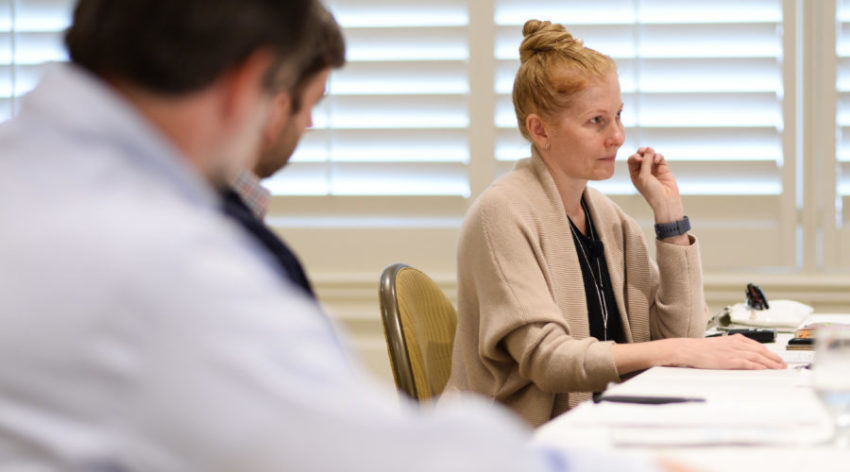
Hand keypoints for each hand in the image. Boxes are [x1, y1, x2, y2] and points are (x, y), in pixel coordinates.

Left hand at [627, 147, 683, 222]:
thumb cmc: (652, 192)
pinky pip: (660, 157)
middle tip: (644, 151)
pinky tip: (658, 160)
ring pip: (651, 155)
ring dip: (651, 153)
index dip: (634, 156)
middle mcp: (644, 171)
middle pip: (640, 155)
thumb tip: (649, 148)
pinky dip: (658, 156)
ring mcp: (654, 169)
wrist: (666, 200)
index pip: (632, 160)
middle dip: (642, 151)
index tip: (639, 159)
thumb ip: (645, 162)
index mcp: (635, 174)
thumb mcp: (643, 177)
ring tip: (652, 155)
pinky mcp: (663, 168)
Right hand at [669, 335, 786, 369]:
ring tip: (779, 369)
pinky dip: (758, 366)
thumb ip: (731, 349)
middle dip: (774, 359)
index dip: (770, 353)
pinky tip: (764, 370)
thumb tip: (740, 357)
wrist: (688, 349)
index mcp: (734, 339)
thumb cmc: (700, 349)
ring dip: (770, 364)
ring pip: (757, 357)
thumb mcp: (719, 346)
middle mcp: (736, 343)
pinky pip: (747, 363)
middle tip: (783, 365)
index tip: (777, 358)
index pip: (757, 346)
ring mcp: (733, 351)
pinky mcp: (729, 359)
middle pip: (761, 351)